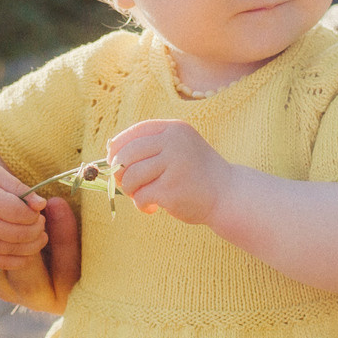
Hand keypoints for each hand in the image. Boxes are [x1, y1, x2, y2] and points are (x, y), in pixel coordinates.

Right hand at [0, 196, 77, 314]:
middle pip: (20, 234)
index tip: (37, 209)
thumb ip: (19, 187)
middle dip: (38, 230)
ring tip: (39, 236)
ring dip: (33, 246)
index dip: (35, 214)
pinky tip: (26, 251)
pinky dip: (18, 260)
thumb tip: (42, 204)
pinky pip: (1, 263)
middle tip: (41, 223)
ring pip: (13, 251)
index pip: (22, 214)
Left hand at [106, 120, 233, 224]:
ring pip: (130, 177)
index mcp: (174, 129)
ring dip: (130, 190)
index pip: (136, 131)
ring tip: (141, 196)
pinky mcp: (171, 189)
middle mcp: (174, 142)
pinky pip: (141, 197)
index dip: (119, 146)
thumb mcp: (178, 149)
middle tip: (125, 184)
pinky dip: (142, 205)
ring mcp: (173, 165)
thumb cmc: (196, 174)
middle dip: (119, 172)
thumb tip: (109, 150)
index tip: (113, 160)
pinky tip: (153, 208)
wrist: (228, 194)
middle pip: (127, 154)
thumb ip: (150, 147)